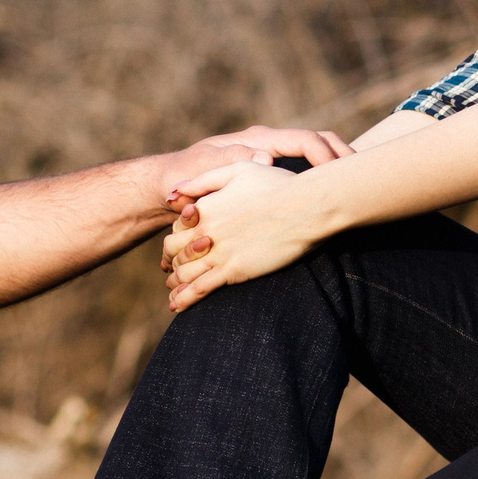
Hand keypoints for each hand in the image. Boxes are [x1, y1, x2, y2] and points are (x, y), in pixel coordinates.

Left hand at [151, 124, 352, 207]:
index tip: (342, 172)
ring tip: (363, 187)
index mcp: (259, 141)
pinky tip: (340, 197)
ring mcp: (274, 163)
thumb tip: (266, 160)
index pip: (304, 140)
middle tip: (365, 178)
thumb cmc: (184, 174)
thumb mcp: (204, 166)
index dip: (326, 154)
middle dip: (345, 157)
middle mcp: (270, 148)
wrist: (169, 185)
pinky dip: (327, 181)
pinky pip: (307, 176)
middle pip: (320, 143)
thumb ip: (230, 161)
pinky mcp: (273, 179)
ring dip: (340, 168)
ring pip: (318, 158)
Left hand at [158, 161, 324, 310]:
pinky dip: (185, 299)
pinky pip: (201, 288)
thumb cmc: (277, 184)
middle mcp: (205, 231)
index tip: (178, 249)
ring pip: (184, 274)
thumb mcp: (236, 170)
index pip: (177, 229)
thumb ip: (203, 180)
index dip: (175, 240)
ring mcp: (219, 252)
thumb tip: (174, 193)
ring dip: (176, 286)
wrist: (306, 205)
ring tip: (174, 296)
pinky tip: (178, 308)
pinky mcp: (235, 270)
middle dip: (171, 264)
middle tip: (172, 274)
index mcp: (204, 208)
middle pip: (174, 253)